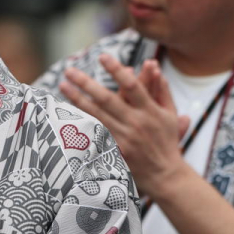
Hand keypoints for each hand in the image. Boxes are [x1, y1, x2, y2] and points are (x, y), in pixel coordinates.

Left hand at [59, 53, 188, 197]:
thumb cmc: (168, 142)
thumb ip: (162, 91)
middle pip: (107, 99)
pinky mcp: (114, 152)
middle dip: (87, 83)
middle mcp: (135, 123)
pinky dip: (80, 124)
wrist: (165, 176)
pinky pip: (94, 135)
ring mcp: (123, 139)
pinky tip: (65, 114)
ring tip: (63, 86)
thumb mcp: (171, 115)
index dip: (117, 70)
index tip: (103, 56)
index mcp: (150, 111)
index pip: (132, 86)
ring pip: (96, 116)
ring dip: (77, 101)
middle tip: (70, 70)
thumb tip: (155, 66)